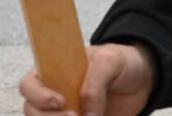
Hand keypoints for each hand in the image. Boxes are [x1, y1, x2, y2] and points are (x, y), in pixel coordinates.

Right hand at [20, 42, 156, 115]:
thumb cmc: (121, 62)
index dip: (37, 95)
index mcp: (55, 71)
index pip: (29, 84)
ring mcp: (65, 113)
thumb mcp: (111, 60)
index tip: (60, 101)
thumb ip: (96, 80)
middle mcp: (55, 94)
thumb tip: (87, 112)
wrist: (142, 79)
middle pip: (32, 111)